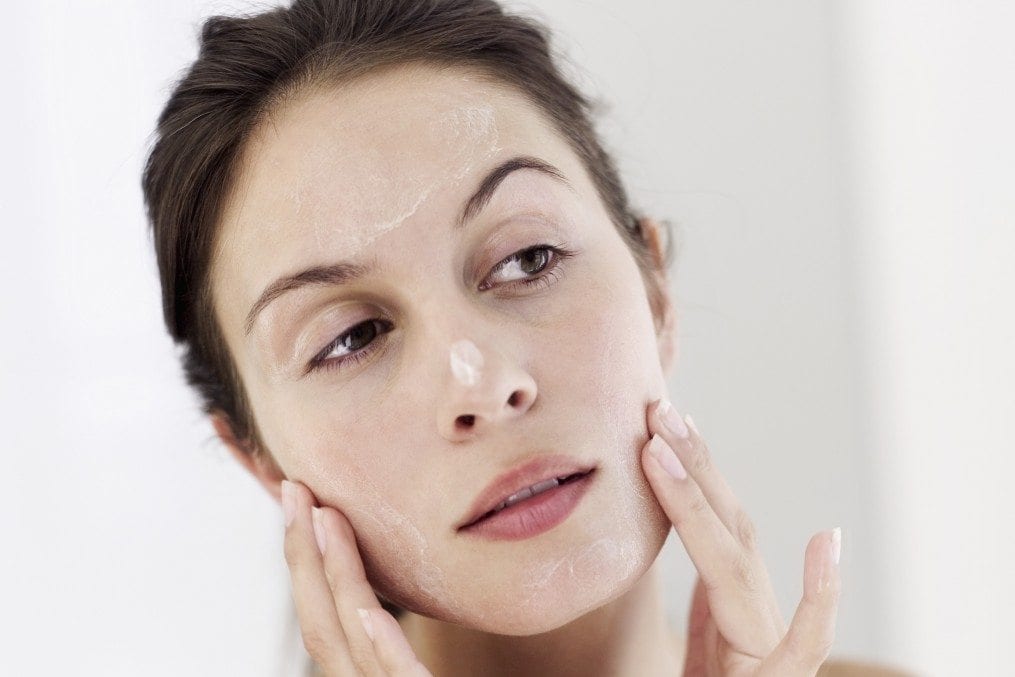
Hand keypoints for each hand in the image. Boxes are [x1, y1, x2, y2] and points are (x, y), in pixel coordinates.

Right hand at [281, 479, 431, 675]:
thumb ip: (407, 644)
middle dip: (305, 555)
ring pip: (353, 639)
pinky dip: (385, 647)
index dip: (308, 561)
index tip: (304, 501)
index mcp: (364, 673)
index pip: (325, 617)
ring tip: (326, 516)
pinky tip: (374, 613)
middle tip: (296, 489)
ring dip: (337, 576)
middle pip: (323, 623)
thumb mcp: (424, 665)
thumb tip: (392, 589)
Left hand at [641, 399, 841, 676]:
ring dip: (707, 495)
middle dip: (693, 467)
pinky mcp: (778, 676)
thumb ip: (697, 600)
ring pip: (742, 560)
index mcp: (728, 601)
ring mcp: (768, 640)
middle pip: (725, 527)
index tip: (659, 427)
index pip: (709, 527)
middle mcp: (753, 610)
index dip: (687, 477)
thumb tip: (666, 541)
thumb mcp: (695, 642)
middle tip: (658, 410)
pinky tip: (828, 542)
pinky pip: (807, 640)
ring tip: (671, 441)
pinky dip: (823, 594)